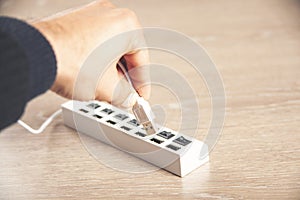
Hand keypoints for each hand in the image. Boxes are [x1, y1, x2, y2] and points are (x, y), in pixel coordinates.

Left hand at [33, 0, 149, 106]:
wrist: (36, 54)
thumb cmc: (70, 61)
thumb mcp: (108, 88)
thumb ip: (125, 96)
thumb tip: (128, 99)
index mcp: (126, 24)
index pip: (142, 61)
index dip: (142, 84)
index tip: (140, 96)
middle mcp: (110, 14)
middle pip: (126, 54)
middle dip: (125, 78)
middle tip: (123, 95)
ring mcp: (91, 15)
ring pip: (109, 48)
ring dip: (110, 70)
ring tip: (105, 88)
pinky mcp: (76, 21)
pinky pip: (94, 43)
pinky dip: (96, 60)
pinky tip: (91, 75)